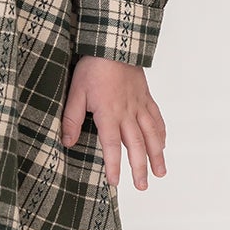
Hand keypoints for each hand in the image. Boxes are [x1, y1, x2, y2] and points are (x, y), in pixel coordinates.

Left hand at [61, 57, 166, 189]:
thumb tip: (66, 142)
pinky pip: (156, 118)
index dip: (113, 165)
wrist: (114, 43)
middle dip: (139, 168)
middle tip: (142, 186)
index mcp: (109, 113)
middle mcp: (128, 112)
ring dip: (156, 155)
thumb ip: (71, 119)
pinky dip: (161, 133)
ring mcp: (139, 105)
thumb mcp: (75, 92)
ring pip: (151, 134)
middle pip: (136, 145)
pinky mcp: (146, 97)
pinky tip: (163, 144)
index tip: (115, 182)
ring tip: (160, 173)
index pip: (111, 146)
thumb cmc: (92, 67)